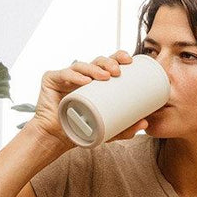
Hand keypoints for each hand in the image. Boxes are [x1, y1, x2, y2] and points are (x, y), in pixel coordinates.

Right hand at [27, 50, 148, 146]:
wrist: (57, 138)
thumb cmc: (82, 130)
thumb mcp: (108, 130)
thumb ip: (125, 127)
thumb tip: (145, 123)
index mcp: (95, 82)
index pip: (108, 65)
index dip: (118, 58)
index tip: (130, 60)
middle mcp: (81, 76)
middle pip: (96, 62)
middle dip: (108, 62)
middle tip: (118, 71)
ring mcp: (66, 76)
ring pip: (81, 66)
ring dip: (94, 69)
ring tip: (105, 76)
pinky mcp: (51, 79)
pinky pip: (63, 74)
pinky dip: (74, 76)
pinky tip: (85, 81)